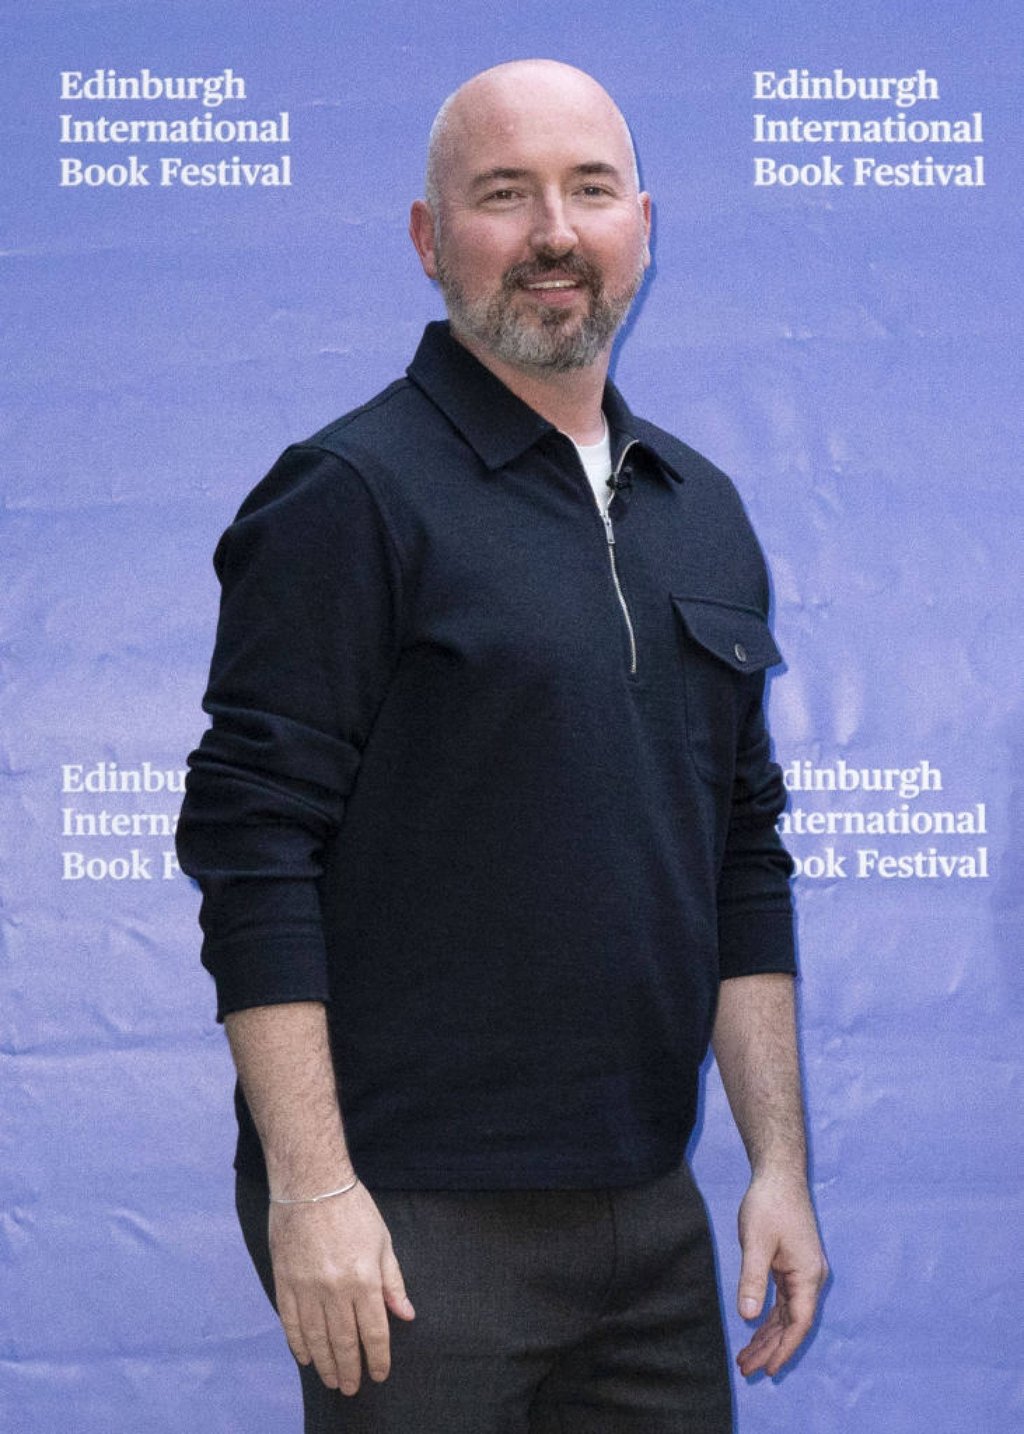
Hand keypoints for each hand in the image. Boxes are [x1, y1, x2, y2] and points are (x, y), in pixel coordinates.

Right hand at [268, 1182, 415, 1394]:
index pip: (373, 1331)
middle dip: (350, 1368)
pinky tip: (306, 1357)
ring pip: (316, 1338)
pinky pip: (291, 1323)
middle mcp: (335, 1289)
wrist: (310, 1183)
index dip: (377, 1357)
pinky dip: (298, 1344)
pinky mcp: (285, 1282)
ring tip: (333, 1380)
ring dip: (325, 1363)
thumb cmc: (352, 1208)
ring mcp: (307, 1287)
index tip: (379, 1374)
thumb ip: (393, 1282)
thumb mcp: (382, 1241)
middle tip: (352, 1388)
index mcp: (364, 1278)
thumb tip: (405, 1315)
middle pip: (343, 1341)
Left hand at [734, 1172, 827, 1378]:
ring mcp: (803, 1272)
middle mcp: (810, 1278)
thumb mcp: (756, 1242)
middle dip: (771, 1348)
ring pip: (787, 1314)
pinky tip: (756, 1330)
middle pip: (793, 1323)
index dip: (784, 1348)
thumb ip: (753, 1279)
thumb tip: (749, 1316)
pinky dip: (770, 1317)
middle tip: (747, 1370)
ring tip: (747, 1358)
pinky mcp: (793, 1265)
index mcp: (808, 1275)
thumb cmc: (769, 1204)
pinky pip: (783, 1301)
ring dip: (769, 1336)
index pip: (799, 1323)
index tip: (768, 1370)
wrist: (779, 1175)